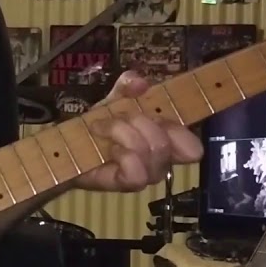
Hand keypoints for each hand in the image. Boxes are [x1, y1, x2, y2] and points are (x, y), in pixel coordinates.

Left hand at [77, 71, 202, 192]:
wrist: (73, 146)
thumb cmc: (103, 124)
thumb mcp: (116, 99)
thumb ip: (128, 85)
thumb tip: (139, 82)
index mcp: (168, 140)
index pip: (192, 148)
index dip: (179, 130)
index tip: (156, 113)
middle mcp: (162, 161)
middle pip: (165, 143)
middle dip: (138, 121)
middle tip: (117, 117)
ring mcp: (147, 175)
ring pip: (147, 151)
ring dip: (120, 132)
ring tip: (102, 128)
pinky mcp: (128, 185)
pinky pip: (136, 173)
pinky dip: (121, 154)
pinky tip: (109, 149)